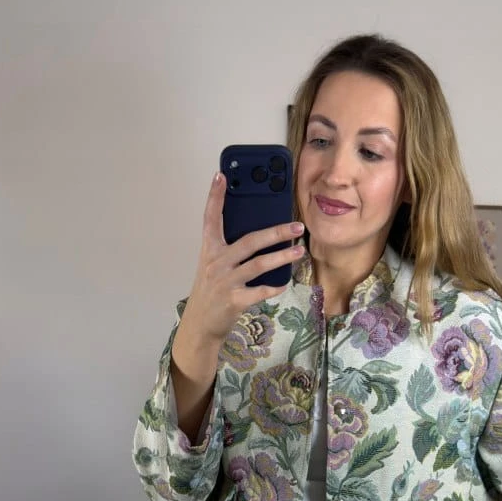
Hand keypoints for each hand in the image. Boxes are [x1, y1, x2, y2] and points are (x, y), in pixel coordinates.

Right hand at [183, 171, 305, 344]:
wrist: (201, 324)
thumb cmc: (212, 291)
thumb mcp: (214, 266)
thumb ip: (230, 249)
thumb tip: (259, 233)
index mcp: (210, 250)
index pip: (211, 218)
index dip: (215, 197)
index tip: (221, 176)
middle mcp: (216, 262)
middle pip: (250, 241)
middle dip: (276, 232)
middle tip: (297, 227)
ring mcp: (225, 281)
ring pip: (259, 265)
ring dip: (282, 257)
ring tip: (300, 252)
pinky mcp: (234, 300)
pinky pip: (260, 291)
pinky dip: (274, 287)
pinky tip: (284, 283)